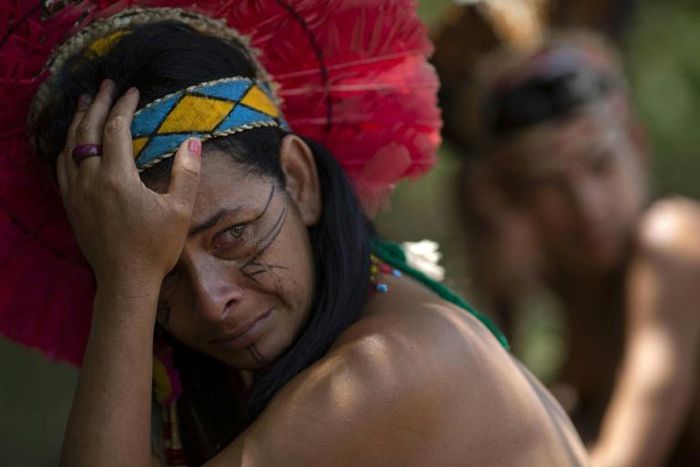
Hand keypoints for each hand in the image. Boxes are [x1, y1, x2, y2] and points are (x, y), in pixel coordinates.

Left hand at [57, 80, 201, 288]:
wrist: (125, 281)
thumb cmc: (155, 247)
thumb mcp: (179, 210)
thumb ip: (187, 173)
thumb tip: (193, 141)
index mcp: (118, 177)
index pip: (117, 128)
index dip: (124, 105)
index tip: (132, 90)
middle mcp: (90, 179)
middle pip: (89, 130)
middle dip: (98, 104)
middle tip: (106, 84)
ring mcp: (76, 192)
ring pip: (70, 146)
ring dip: (78, 121)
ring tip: (85, 103)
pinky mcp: (70, 205)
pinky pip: (61, 166)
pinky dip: (66, 146)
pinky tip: (72, 142)